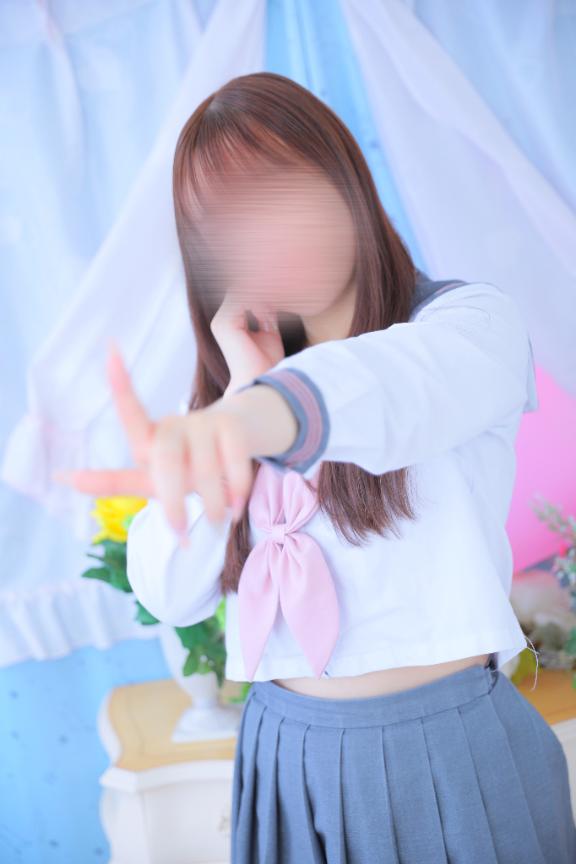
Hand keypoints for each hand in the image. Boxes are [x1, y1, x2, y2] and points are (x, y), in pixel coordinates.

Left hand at [52, 341, 254, 538]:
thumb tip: (62, 478)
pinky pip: (233, 462)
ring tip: (217, 523)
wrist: (236, 446)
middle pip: (166, 458)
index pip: (132, 412)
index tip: (111, 350)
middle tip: (181, 532)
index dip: (121, 384)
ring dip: (212, 503)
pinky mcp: (232, 426)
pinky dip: (236, 488)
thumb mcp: (149, 479)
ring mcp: (204, 422)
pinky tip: (236, 506)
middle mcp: (174, 425)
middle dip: (174, 501)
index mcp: (149, 436)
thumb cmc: (184, 466)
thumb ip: (111, 482)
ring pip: (204, 469)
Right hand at [211, 292, 284, 396]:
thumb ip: (267, 315)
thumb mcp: (269, 333)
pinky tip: (266, 320)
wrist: (259, 379)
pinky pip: (242, 299)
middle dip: (262, 298)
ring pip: (242, 292)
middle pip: (242, 291)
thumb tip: (273, 298)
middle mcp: (221, 321)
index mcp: (229, 323)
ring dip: (261, 302)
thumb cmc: (266, 363)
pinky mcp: (225, 323)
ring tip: (270, 320)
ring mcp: (220, 321)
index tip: (275, 317)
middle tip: (274, 316)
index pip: (245, 295)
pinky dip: (258, 305)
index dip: (263, 300)